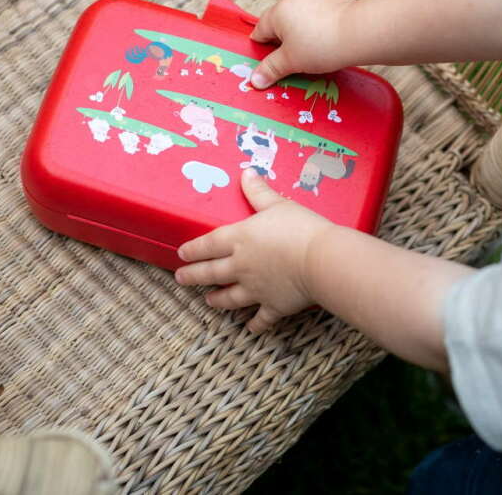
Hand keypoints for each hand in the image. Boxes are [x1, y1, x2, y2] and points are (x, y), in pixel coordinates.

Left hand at [175, 169, 335, 332]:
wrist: (320, 260)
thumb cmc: (299, 228)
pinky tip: (250, 327)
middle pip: (211, 273)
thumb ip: (259, 192)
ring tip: (208, 301)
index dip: (193, 249)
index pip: (208, 244)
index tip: (181, 254)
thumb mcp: (278, 204)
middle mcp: (241, 266)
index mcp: (240, 239)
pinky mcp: (273, 305)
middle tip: (180, 278)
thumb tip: (246, 173)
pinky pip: (260, 318)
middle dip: (193, 276)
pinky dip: (254, 324)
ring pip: (229, 297)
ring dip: (217, 300)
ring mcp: (255, 289)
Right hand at [249, 0, 354, 87]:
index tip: (269, 60)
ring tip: (313, 50)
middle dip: (284, 40)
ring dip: (301, 30)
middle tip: (293, 59)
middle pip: (280, 21)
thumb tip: (254, 80)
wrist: (359, 32)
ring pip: (300, 15)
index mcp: (279, 11)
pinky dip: (318, 24)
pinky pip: (318, 12)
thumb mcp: (291, 62)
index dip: (262, 47)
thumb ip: (271, 69)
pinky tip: (327, 38)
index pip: (261, 30)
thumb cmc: (321, 47)